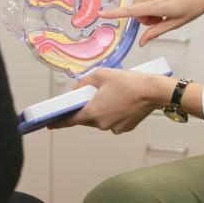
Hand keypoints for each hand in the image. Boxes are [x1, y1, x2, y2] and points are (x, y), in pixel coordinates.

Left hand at [49, 69, 172, 133]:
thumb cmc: (129, 82)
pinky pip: (113, 121)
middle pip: (87, 118)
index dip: (59, 122)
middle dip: (86, 108)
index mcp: (93, 112)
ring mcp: (114, 128)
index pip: (70, 120)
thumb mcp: (102, 74)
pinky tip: (120, 101)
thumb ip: (84, 82)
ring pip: (101, 119)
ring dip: (102, 110)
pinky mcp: (125, 128)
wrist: (153, 91)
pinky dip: (113, 113)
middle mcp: (102, 124)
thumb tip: (78, 88)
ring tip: (111, 95)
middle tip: (91, 96)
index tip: (50, 124)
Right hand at [99, 0, 203, 45]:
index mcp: (161, 4)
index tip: (101, 14)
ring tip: (165, 8)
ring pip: (140, 0)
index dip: (115, 13)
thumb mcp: (177, 23)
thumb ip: (156, 32)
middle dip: (144, 17)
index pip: (132, 10)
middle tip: (161, 19)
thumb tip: (141, 41)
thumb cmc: (195, 5)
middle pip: (136, 9)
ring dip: (147, 7)